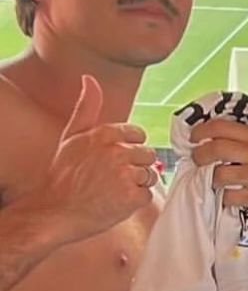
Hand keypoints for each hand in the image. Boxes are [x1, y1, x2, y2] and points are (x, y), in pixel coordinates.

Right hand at [33, 76, 157, 244]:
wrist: (54, 211)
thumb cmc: (63, 175)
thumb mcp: (71, 137)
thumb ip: (87, 108)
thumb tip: (90, 79)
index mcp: (106, 134)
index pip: (139, 135)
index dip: (127, 149)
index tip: (111, 160)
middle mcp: (117, 151)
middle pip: (148, 155)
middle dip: (134, 167)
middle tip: (110, 178)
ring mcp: (126, 174)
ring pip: (150, 175)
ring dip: (136, 184)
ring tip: (111, 190)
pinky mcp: (132, 196)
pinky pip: (148, 195)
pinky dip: (135, 201)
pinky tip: (116, 201)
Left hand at [189, 83, 247, 214]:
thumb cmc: (244, 167)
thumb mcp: (246, 138)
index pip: (223, 127)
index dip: (202, 131)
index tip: (193, 138)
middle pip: (221, 149)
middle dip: (202, 156)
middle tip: (197, 161)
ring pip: (224, 174)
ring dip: (212, 179)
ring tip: (211, 179)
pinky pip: (233, 196)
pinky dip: (224, 198)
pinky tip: (226, 195)